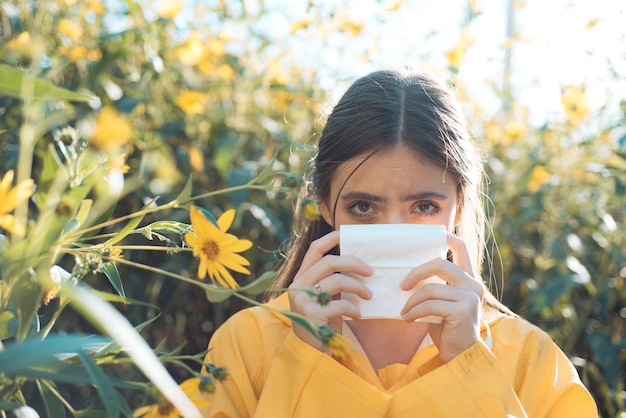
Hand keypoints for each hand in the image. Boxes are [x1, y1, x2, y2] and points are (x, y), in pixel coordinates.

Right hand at [287, 231, 372, 351]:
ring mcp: (302, 300)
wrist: (310, 352)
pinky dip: (354, 308)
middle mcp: (298, 285)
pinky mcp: (311, 315)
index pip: (314, 250)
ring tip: (369, 296)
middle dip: (355, 263)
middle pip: (330, 262)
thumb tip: (358, 264)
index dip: (331, 239)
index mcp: (301, 277)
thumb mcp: (325, 297)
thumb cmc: (322, 322)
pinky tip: (358, 315)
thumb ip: (332, 281)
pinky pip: (341, 304)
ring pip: (338, 281)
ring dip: (359, 287)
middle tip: (372, 272)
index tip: (346, 235)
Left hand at [399, 233, 485, 362]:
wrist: (460, 356)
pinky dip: (414, 311)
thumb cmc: (446, 329)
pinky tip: (408, 318)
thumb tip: (406, 275)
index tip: (436, 234)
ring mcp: (470, 297)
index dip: (448, 238)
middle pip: (439, 264)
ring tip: (404, 312)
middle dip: (415, 273)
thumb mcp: (439, 303)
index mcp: (469, 279)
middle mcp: (474, 285)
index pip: (462, 248)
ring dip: (411, 301)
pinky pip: (430, 305)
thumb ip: (433, 286)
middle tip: (401, 286)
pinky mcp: (463, 311)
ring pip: (430, 288)